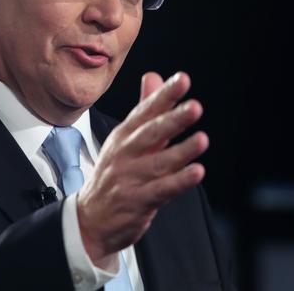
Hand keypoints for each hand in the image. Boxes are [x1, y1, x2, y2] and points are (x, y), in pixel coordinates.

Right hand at [76, 71, 207, 261]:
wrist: (91, 218)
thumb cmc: (115, 174)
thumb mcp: (125, 138)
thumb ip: (145, 109)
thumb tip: (154, 76)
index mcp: (124, 135)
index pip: (145, 111)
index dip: (163, 95)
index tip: (183, 80)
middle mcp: (124, 153)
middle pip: (150, 133)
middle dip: (173, 119)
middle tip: (195, 107)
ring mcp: (129, 178)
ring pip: (158, 163)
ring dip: (181, 151)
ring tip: (202, 140)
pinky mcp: (136, 202)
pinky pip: (161, 190)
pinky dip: (179, 181)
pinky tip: (196, 172)